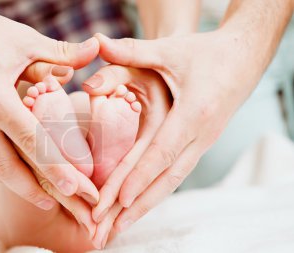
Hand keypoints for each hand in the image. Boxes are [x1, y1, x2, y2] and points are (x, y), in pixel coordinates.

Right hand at [0, 0, 99, 209]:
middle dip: (32, 191)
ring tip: (30, 191)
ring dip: (9, 183)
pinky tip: (2, 169)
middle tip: (54, 203)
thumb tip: (95, 48)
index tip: (74, 188)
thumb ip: (61, 53)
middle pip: (6, 168)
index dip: (55, 168)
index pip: (32, 143)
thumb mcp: (23, 40)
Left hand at [87, 30, 266, 232]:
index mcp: (193, 113)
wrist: (243, 57)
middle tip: (108, 231)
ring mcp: (202, 142)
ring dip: (145, 206)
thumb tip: (98, 42)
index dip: (140, 177)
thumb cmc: (207, 53)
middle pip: (165, 178)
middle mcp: (200, 135)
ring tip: (119, 228)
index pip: (161, 152)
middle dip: (136, 206)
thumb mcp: (170, 49)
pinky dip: (155, 191)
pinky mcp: (199, 144)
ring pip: (171, 181)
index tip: (119, 201)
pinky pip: (175, 173)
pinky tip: (139, 205)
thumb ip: (133, 50)